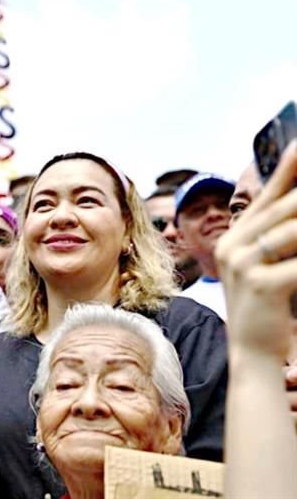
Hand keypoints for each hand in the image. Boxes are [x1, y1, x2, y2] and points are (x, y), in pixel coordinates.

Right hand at [215, 140, 296, 360]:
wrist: (253, 355)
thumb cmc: (269, 310)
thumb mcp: (267, 266)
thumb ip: (279, 235)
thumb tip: (295, 205)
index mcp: (234, 238)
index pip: (268, 195)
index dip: (290, 168)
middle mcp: (233, 246)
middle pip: (286, 208)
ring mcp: (243, 265)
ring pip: (296, 231)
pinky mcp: (263, 285)